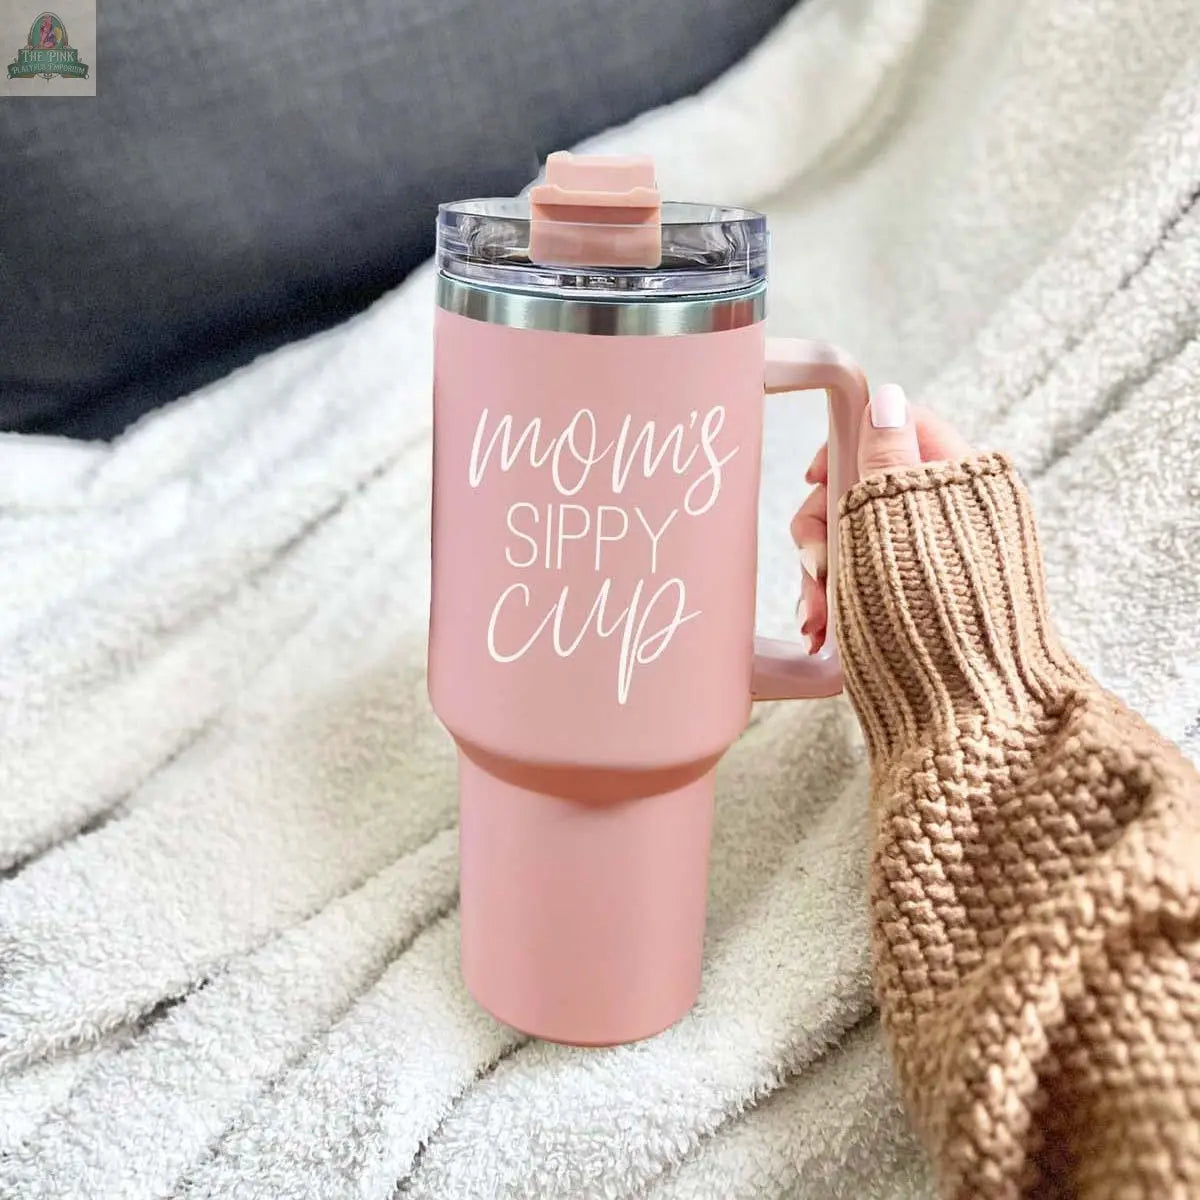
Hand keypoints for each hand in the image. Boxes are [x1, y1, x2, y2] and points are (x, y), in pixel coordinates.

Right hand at [791, 384, 972, 654]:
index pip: (899, 430)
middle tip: (812, 567)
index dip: (847, 447)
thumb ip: (885, 460)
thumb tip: (886, 399)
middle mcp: (950, 516)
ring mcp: (934, 560)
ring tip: (815, 615)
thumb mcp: (892, 525)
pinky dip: (839, 600)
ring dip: (823, 574)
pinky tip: (821, 628)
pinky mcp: (919, 599)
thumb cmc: (927, 616)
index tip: (814, 481)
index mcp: (959, 482)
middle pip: (867, 490)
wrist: (963, 711)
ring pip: (857, 542)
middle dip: (824, 530)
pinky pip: (866, 582)